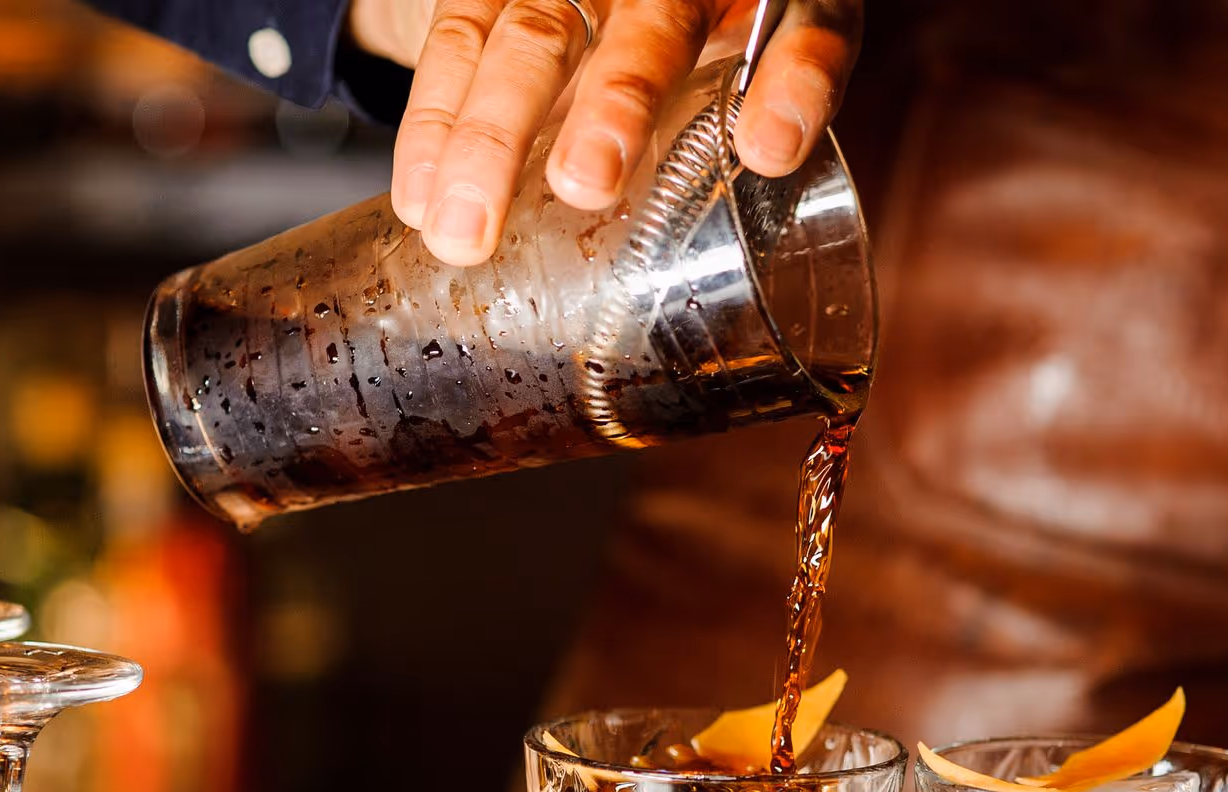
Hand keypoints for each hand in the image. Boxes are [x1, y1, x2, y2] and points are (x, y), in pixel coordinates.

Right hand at [349, 0, 862, 264]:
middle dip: (617, 101)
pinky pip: (455, 42)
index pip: (807, 29)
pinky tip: (420, 202)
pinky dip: (432, 129)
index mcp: (771, 7)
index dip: (795, 83)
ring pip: (532, 33)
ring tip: (465, 237)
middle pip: (653, 23)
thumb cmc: (692, 85)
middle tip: (585, 184)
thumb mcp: (735, 121)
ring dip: (493, 136)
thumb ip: (740, 184)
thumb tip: (736, 323)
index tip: (770, 153)